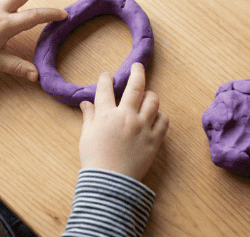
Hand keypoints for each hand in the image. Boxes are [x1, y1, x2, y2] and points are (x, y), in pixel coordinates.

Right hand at [78, 63, 168, 180]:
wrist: (110, 182)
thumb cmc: (95, 159)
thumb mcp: (87, 136)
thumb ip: (89, 117)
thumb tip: (86, 103)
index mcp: (106, 115)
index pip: (106, 89)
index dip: (105, 79)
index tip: (106, 76)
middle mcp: (126, 117)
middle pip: (135, 86)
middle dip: (136, 72)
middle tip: (137, 66)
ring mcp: (143, 127)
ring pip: (153, 101)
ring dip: (149, 95)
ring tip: (146, 96)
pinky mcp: (155, 139)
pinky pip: (164, 120)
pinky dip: (160, 115)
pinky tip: (155, 116)